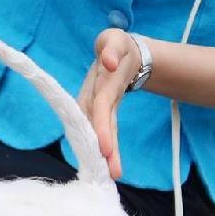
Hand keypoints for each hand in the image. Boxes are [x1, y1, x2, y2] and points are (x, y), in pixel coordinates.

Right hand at [77, 28, 150, 179]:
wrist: (123, 52)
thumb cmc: (117, 45)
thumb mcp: (115, 40)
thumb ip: (111, 49)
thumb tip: (109, 62)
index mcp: (95, 83)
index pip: (98, 107)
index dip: (99, 127)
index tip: (105, 147)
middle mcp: (91, 99)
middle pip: (95, 127)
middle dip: (101, 149)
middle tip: (111, 172)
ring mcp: (96, 108)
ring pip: (99, 134)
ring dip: (105, 155)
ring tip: (114, 175)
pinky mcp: (104, 115)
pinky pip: (106, 134)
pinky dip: (109, 150)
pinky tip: (113, 169)